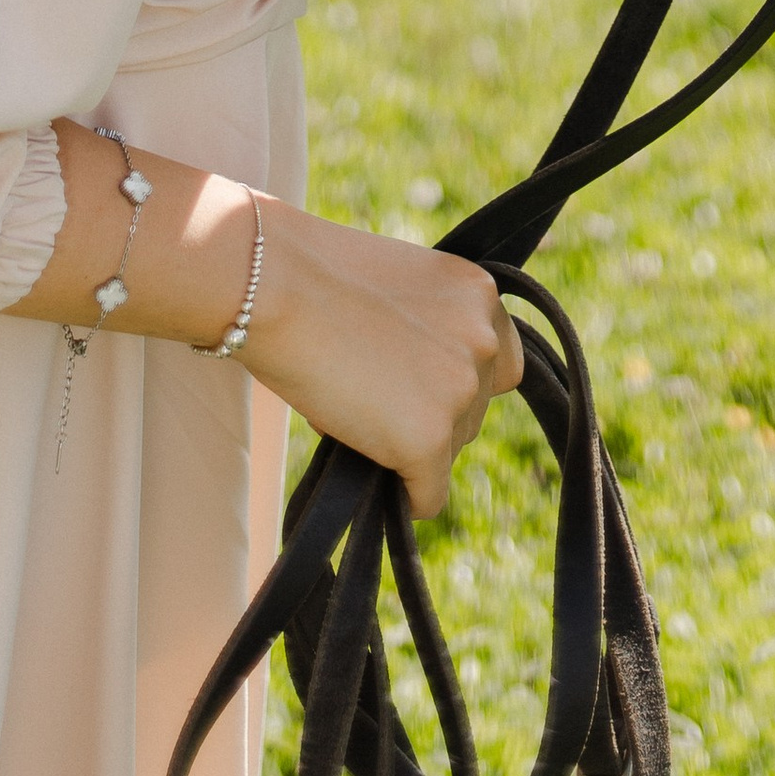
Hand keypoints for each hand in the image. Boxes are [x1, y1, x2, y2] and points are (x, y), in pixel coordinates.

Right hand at [241, 207, 522, 516]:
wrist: (276, 287)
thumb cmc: (313, 278)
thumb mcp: (399, 285)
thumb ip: (430, 327)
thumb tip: (424, 390)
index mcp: (478, 294)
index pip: (498, 364)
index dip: (454, 379)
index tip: (417, 383)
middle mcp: (484, 341)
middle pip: (475, 410)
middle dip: (432, 413)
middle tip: (373, 399)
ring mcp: (461, 390)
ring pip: (451, 450)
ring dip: (413, 446)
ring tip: (356, 416)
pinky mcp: (429, 438)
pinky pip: (429, 495)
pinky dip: (406, 496)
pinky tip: (377, 481)